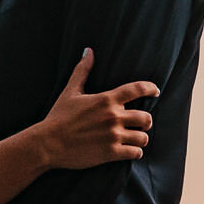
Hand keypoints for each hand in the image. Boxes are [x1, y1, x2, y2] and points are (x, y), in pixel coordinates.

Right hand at [35, 48, 156, 169]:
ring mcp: (113, 136)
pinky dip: (135, 152)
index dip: (150, 88)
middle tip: (140, 124)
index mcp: (106, 99)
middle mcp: (113, 116)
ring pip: (143, 137)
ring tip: (134, 138)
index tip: (155, 91)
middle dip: (145, 121)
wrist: (48, 144)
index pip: (137, 89)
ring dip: (140, 138)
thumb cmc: (59, 117)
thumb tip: (88, 51)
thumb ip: (82, 71)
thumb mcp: (70, 92)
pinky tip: (129, 151)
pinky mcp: (111, 153)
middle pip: (146, 117)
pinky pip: (136, 153)